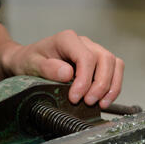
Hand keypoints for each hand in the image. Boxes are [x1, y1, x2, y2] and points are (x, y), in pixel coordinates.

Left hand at [0, 30, 123, 108]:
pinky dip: (114, 86)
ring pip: (115, 64)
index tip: (75, 97)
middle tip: (88, 102)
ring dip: (111, 86)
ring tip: (101, 104)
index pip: (86, 57)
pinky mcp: (100, 61)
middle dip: (101, 84)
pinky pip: (116, 70)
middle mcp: (85, 42)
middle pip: (105, 59)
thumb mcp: (31, 64)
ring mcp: (95, 50)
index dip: (85, 79)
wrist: (29, 61)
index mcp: (67, 39)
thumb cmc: (30, 61)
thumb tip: (68, 74)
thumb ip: (47, 68)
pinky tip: (104, 100)